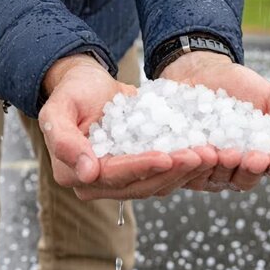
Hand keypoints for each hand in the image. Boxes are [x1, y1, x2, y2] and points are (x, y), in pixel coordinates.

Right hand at [39, 54, 208, 200]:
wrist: (87, 85)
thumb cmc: (71, 91)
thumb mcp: (57, 108)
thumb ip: (63, 139)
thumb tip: (86, 172)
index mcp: (74, 173)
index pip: (113, 175)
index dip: (142, 167)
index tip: (168, 156)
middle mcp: (96, 184)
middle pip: (141, 185)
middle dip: (173, 171)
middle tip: (202, 155)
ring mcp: (119, 182)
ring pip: (157, 184)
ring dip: (185, 172)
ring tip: (211, 154)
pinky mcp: (139, 173)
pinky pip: (165, 175)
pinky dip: (186, 166)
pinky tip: (208, 152)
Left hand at [160, 51, 269, 191]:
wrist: (201, 69)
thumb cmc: (240, 85)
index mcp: (259, 156)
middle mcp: (232, 167)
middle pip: (244, 181)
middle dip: (251, 170)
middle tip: (255, 157)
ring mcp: (205, 166)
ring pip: (215, 180)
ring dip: (223, 168)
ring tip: (227, 152)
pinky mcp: (180, 160)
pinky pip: (185, 170)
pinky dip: (193, 163)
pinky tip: (200, 150)